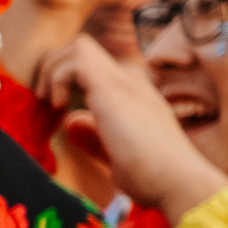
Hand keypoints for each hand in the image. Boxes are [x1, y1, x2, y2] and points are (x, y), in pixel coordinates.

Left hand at [42, 37, 227, 222]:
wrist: (180, 182)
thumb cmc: (155, 177)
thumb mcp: (116, 154)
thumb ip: (95, 137)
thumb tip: (72, 121)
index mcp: (134, 94)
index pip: (98, 66)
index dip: (71, 78)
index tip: (58, 107)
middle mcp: (131, 81)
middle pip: (85, 47)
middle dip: (56, 66)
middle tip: (48, 100)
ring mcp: (124, 81)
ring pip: (80, 45)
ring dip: (53, 68)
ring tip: (51, 101)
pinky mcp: (113, 88)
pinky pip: (76, 61)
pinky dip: (58, 78)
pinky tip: (59, 106)